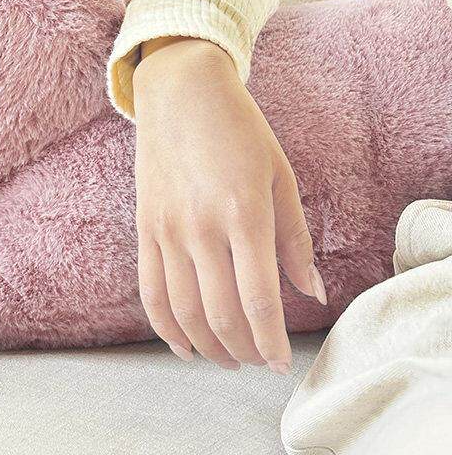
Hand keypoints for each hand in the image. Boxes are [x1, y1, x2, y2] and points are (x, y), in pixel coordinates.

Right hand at [133, 38, 325, 373]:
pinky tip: (183, 344)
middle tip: (257, 360)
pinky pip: (150, 289)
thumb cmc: (239, 129)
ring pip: (183, 310)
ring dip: (207, 346)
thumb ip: (295, 239)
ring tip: (226, 358)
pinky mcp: (144, 226)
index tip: (281, 362)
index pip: (259, 300)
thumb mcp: (280, 175)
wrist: (180, 91)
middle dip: (243, 350)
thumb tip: (310, 292)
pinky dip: (165, 326)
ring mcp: (166, 228)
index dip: (271, 342)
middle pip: (220, 314)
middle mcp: (201, 226)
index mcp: (244, 212)